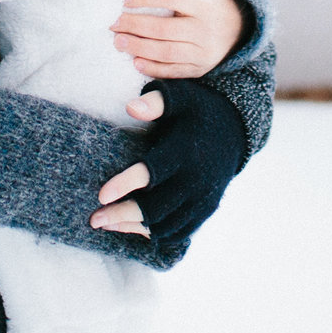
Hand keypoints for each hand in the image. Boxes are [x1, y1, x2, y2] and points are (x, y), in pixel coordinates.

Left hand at [92, 80, 241, 252]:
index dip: (126, 185)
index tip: (100, 196)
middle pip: (155, 208)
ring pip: (164, 226)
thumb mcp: (180, 97)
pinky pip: (179, 233)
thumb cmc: (198, 111)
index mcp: (185, 152)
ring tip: (107, 224)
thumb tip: (130, 107)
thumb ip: (156, 101)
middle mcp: (196, 180)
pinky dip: (154, 235)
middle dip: (121, 215)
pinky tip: (132, 228)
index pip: (152, 173)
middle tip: (94, 218)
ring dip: (133, 228)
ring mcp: (202, 199)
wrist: (236, 129)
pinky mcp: (205, 210)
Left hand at [110, 0, 246, 79]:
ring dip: (138, 48)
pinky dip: (153, 68)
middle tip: (114, 24)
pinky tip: (136, 62)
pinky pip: (174, 71)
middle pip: (163, 28)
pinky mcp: (200, 67)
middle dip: (134, 26)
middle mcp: (205, 29)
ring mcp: (204, 51)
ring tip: (119, 42)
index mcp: (204, 4)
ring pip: (166, 52)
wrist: (240, 27)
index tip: (125, 1)